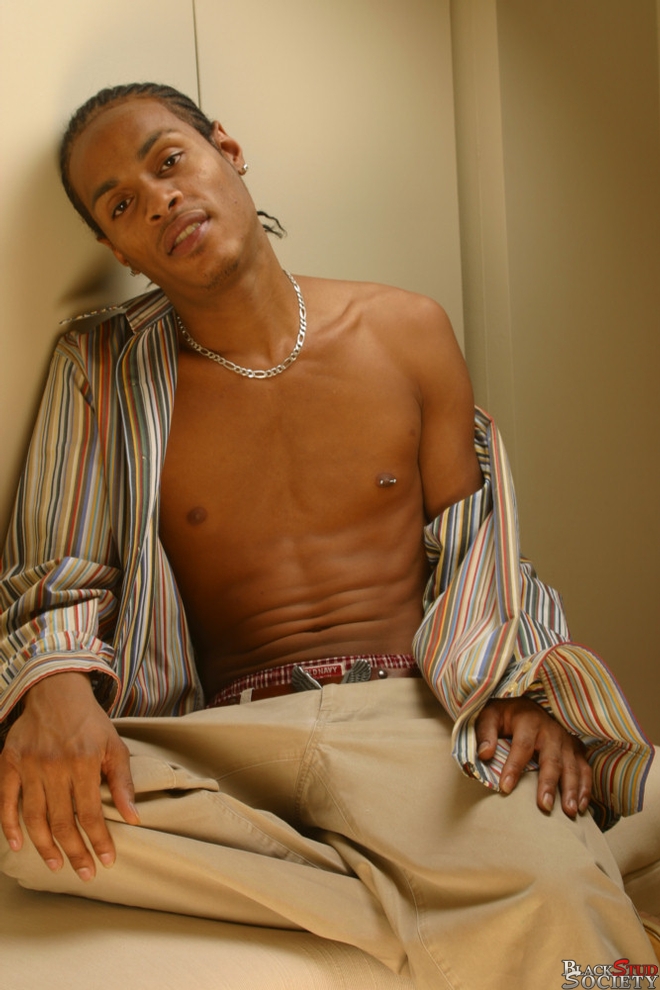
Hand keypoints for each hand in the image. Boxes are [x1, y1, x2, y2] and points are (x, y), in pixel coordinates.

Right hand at [0, 672, 138, 879]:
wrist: (56, 691)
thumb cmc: (90, 723)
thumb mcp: (114, 746)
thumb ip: (123, 782)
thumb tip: (134, 818)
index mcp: (83, 762)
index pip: (92, 812)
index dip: (99, 840)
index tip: (107, 862)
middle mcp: (55, 765)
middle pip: (63, 821)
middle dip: (75, 852)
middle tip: (84, 874)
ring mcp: (29, 765)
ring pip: (35, 816)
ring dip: (45, 846)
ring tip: (57, 866)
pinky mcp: (9, 762)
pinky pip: (6, 800)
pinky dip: (10, 825)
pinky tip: (18, 845)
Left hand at [475, 697, 591, 816]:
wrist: (526, 705)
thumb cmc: (505, 716)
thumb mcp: (490, 716)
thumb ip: (485, 733)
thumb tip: (484, 754)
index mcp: (528, 721)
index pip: (522, 746)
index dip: (514, 767)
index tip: (505, 788)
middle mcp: (551, 730)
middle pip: (552, 759)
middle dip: (549, 783)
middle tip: (545, 806)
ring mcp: (566, 740)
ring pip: (572, 766)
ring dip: (572, 790)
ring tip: (568, 812)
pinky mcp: (575, 749)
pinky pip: (584, 769)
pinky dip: (585, 788)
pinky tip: (581, 807)